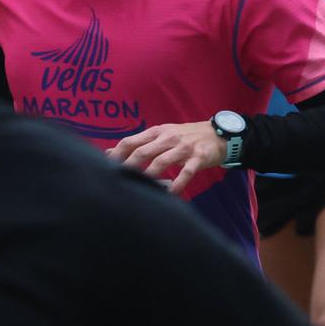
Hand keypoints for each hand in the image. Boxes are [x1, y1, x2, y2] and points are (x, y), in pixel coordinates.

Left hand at [111, 121, 226, 195]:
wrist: (219, 134)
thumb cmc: (186, 137)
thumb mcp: (162, 135)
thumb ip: (138, 143)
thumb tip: (109, 152)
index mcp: (157, 132)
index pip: (131, 141)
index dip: (116, 155)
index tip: (105, 168)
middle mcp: (169, 138)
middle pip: (143, 152)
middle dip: (128, 167)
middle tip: (119, 181)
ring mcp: (184, 147)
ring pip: (162, 162)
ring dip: (150, 176)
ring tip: (142, 188)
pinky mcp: (199, 157)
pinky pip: (186, 172)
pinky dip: (178, 183)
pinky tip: (171, 193)